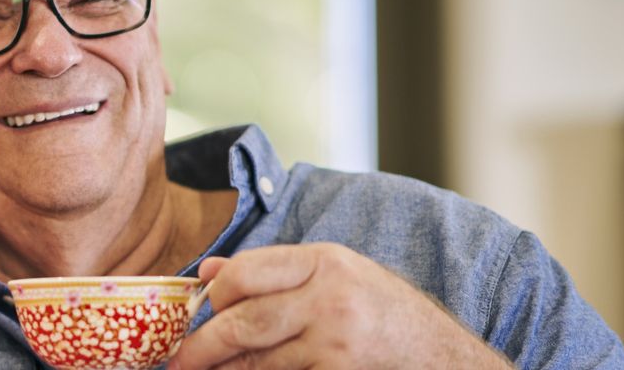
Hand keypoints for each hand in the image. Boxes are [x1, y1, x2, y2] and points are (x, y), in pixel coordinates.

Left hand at [168, 243, 512, 369]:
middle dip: (203, 345)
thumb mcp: (340, 277)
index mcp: (326, 262)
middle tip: (178, 362)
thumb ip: (274, 273)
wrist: (446, 361)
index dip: (214, 296)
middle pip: (243, 322)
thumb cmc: (387, 315)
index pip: (246, 272)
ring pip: (257, 362)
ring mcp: (337, 344)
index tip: (200, 313)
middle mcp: (330, 300)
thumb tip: (208, 273)